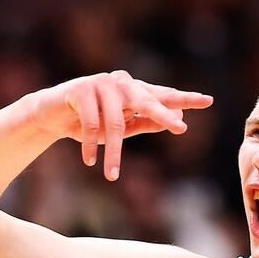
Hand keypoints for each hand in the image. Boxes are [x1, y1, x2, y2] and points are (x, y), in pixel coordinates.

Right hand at [24, 71, 213, 179]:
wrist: (50, 115)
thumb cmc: (90, 122)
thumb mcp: (121, 127)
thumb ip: (146, 122)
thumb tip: (175, 121)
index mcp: (133, 91)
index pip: (163, 95)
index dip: (185, 99)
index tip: (208, 101)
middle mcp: (121, 83)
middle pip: (148, 101)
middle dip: (164, 116)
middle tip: (181, 128)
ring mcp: (101, 83)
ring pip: (116, 122)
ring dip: (112, 152)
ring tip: (111, 174)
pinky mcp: (80, 89)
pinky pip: (92, 122)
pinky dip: (91, 144)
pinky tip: (90, 160)